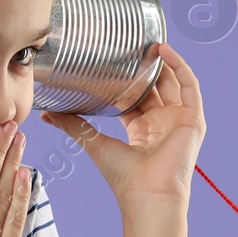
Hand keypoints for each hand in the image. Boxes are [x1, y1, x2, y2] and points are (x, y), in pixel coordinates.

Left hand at [39, 41, 205, 208]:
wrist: (148, 195)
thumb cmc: (124, 178)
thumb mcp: (93, 143)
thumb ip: (73, 125)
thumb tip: (45, 114)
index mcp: (142, 131)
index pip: (136, 97)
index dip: (128, 77)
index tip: (116, 58)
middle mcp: (162, 124)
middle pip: (156, 87)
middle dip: (147, 65)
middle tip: (133, 43)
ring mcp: (179, 121)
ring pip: (174, 82)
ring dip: (164, 61)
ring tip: (150, 41)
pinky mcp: (192, 119)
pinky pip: (189, 86)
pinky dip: (179, 66)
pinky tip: (165, 50)